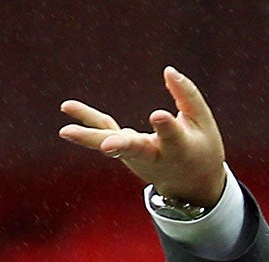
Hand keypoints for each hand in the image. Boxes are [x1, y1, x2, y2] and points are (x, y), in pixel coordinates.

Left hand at [59, 67, 226, 206]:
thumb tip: (168, 70)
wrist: (190, 184)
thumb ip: (187, 96)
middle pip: (136, 150)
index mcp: (180, 150)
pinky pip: (104, 132)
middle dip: (121, 146)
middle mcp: (155, 156)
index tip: (158, 116)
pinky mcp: (123, 149)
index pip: (172, 137)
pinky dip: (86, 121)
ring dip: (89, 138)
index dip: (165, 127)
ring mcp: (136, 155)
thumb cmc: (201, 149)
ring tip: (65, 131)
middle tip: (107, 146)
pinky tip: (68, 107)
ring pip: (112, 145)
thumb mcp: (203, 123)